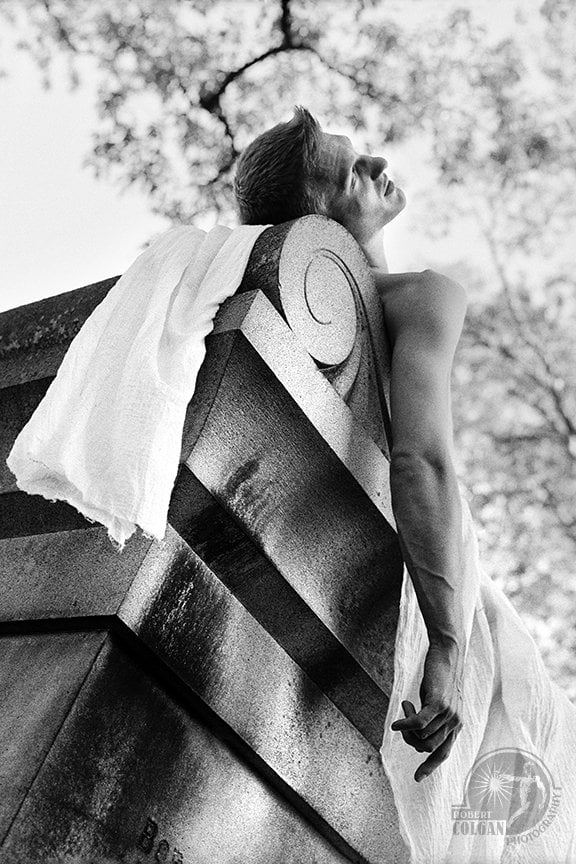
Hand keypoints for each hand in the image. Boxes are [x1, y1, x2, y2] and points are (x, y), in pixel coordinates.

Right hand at [390, 643, 463, 781]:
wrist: (448, 653)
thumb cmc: (440, 676)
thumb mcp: (437, 701)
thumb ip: (432, 718)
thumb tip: (417, 733)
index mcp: (456, 726)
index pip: (443, 754)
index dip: (429, 767)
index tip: (417, 778)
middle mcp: (455, 723)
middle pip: (427, 747)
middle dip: (410, 740)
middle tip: (402, 723)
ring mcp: (449, 715)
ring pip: (422, 736)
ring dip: (407, 727)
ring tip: (405, 706)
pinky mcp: (439, 704)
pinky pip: (419, 724)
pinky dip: (405, 725)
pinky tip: (395, 723)